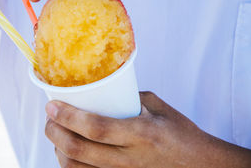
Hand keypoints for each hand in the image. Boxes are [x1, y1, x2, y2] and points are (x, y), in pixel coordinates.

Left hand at [45, 92, 250, 167]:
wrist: (201, 166)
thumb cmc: (180, 133)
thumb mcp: (157, 107)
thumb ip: (128, 98)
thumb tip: (101, 91)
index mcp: (140, 134)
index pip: (96, 128)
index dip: (69, 117)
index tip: (52, 105)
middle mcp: (129, 158)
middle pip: (79, 151)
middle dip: (55, 132)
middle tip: (49, 117)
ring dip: (58, 149)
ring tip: (56, 133)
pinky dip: (70, 165)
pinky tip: (68, 152)